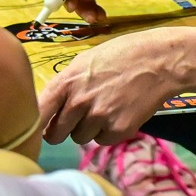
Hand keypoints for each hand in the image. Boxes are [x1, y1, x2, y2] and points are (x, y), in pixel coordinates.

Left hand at [38, 27, 195, 145]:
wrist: (160, 61)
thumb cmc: (121, 55)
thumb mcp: (85, 61)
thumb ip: (64, 85)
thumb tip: (47, 109)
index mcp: (66, 82)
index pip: (37, 115)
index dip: (35, 125)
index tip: (38, 128)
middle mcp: (79, 102)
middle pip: (55, 134)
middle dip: (64, 128)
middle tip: (79, 116)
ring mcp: (99, 117)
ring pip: (80, 138)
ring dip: (89, 129)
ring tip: (106, 108)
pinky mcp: (119, 130)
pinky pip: (102, 140)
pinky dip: (109, 132)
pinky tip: (119, 113)